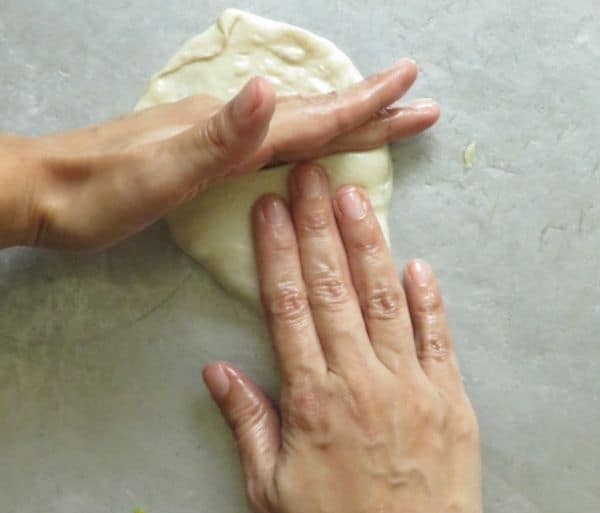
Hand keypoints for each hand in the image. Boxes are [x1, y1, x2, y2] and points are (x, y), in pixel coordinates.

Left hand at [1, 60, 437, 250]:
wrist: (45, 191)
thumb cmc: (100, 193)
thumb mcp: (159, 170)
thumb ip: (217, 136)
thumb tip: (268, 91)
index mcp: (229, 131)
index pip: (311, 118)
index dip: (365, 110)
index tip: (414, 92)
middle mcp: (228, 124)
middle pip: (313, 114)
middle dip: (370, 109)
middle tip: (419, 100)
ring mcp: (214, 134)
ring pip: (295, 123)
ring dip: (343, 119)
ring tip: (379, 114)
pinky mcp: (200, 151)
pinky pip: (270, 140)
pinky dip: (304, 136)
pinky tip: (303, 140)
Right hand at [203, 164, 480, 512]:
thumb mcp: (269, 491)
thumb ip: (248, 423)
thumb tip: (217, 370)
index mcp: (311, 399)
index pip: (287, 307)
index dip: (276, 252)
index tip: (268, 209)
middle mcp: (361, 381)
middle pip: (333, 288)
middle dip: (318, 226)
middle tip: (308, 175)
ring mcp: (412, 389)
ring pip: (387, 300)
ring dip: (369, 245)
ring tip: (355, 197)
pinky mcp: (452, 406)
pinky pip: (439, 340)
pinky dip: (428, 301)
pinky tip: (416, 266)